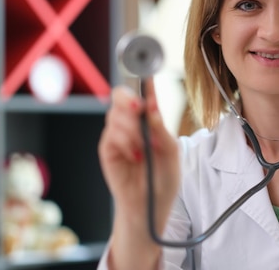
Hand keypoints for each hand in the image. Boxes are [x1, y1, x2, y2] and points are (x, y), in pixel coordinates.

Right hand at [98, 79, 179, 263]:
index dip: (144, 80)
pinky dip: (125, 142)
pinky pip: (110, 134)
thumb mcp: (172, 152)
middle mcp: (131, 123)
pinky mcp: (107, 149)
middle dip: (129, 99)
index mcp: (150, 120)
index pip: (145, 94)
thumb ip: (162, 129)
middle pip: (120, 96)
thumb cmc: (163, 179)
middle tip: (140, 109)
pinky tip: (136, 156)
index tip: (147, 72)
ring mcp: (117, 135)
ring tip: (144, 149)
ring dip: (132, 128)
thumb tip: (153, 108)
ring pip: (115, 114)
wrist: (151, 206)